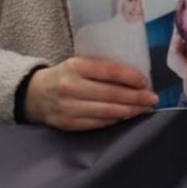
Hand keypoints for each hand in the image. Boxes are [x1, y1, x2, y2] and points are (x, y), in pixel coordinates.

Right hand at [24, 56, 157, 130]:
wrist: (34, 94)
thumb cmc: (65, 76)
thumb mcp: (79, 64)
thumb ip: (101, 69)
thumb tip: (135, 77)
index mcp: (75, 66)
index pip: (109, 71)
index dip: (130, 77)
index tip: (145, 82)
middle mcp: (70, 86)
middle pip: (111, 94)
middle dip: (136, 98)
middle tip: (152, 99)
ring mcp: (68, 107)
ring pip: (106, 112)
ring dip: (129, 111)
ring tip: (144, 109)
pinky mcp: (67, 123)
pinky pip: (97, 123)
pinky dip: (115, 120)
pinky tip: (126, 117)